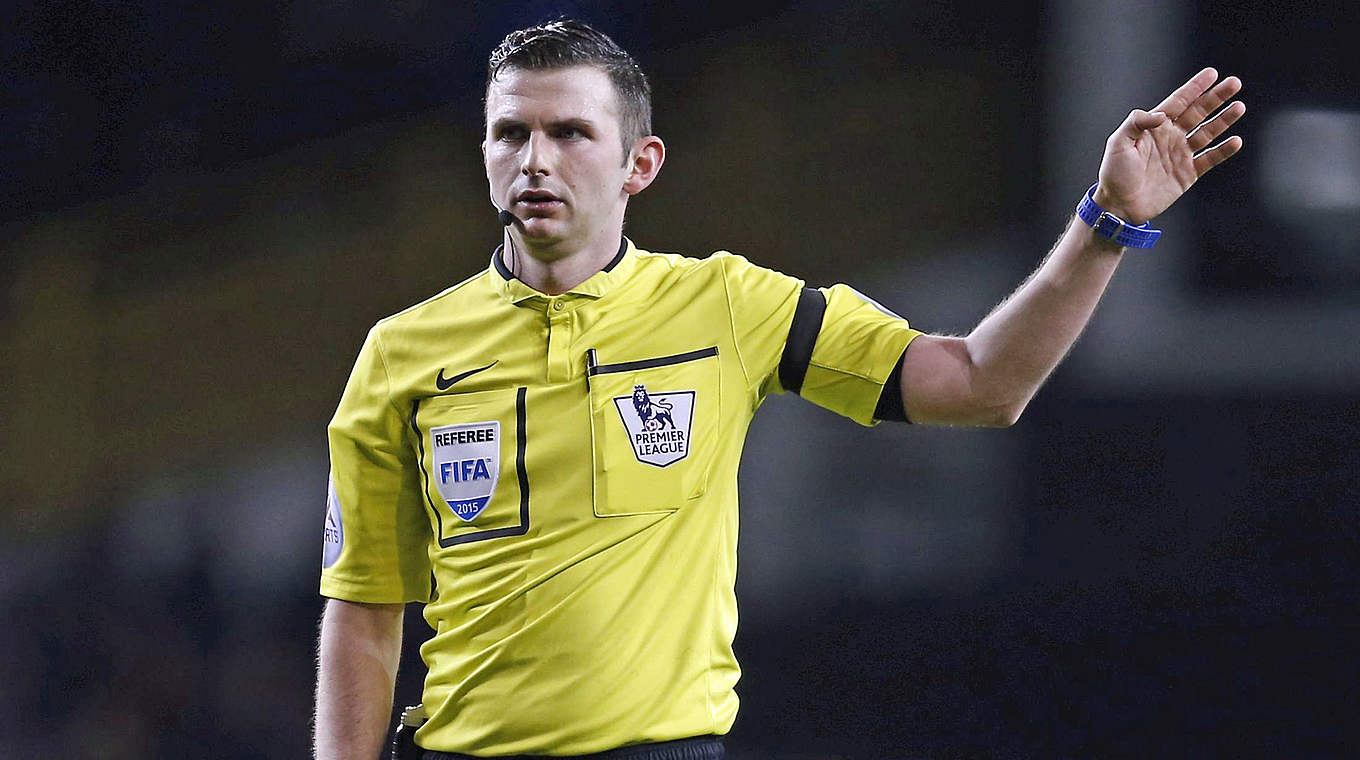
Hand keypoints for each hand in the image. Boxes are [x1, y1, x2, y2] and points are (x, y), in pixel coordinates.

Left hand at [1093, 68, 1245, 223]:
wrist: (1119, 205)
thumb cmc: (1114, 173)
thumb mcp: (1118, 142)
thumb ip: (1136, 123)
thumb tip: (1161, 115)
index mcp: (1154, 127)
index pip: (1178, 102)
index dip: (1195, 88)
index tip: (1212, 73)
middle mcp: (1171, 137)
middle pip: (1198, 112)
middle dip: (1216, 98)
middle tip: (1234, 83)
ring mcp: (1181, 154)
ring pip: (1208, 132)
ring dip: (1224, 120)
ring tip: (1239, 106)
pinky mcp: (1188, 173)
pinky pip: (1210, 159)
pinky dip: (1223, 151)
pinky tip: (1235, 141)